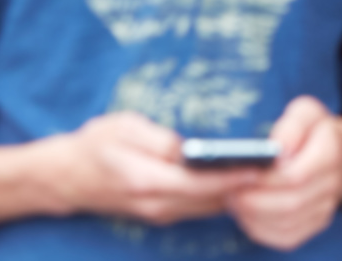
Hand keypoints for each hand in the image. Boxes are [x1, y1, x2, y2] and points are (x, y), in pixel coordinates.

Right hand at [51, 111, 258, 224]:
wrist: (65, 177)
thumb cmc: (95, 143)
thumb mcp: (124, 127)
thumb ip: (159, 139)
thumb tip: (191, 148)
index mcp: (145, 180)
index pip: (198, 183)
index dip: (231, 176)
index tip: (260, 166)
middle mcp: (154, 203)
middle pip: (209, 199)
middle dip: (243, 185)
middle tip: (277, 169)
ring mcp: (158, 213)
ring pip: (207, 207)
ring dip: (236, 193)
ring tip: (268, 173)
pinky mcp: (161, 213)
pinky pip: (198, 208)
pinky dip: (220, 196)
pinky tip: (242, 181)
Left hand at [226, 97, 341, 251]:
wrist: (341, 153)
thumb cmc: (314, 129)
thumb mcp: (305, 112)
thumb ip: (291, 125)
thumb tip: (277, 148)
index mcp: (331, 152)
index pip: (296, 176)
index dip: (265, 179)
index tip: (242, 171)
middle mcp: (332, 183)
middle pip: (289, 204)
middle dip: (254, 200)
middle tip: (229, 189)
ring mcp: (326, 207)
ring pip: (286, 224)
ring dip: (253, 216)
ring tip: (234, 199)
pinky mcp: (316, 224)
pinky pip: (286, 237)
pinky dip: (260, 229)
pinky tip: (247, 214)